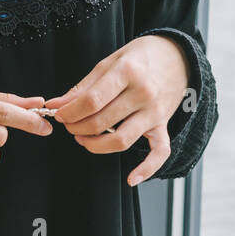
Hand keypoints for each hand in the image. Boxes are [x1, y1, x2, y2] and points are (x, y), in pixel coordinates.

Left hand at [42, 35, 191, 185]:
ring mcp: (155, 112)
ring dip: (96, 145)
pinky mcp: (163, 125)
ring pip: (122, 140)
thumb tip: (58, 104)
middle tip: (68, 124)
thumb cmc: (140, 57)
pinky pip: (159, 152)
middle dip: (77, 127)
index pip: (92, 100)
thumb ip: (84, 86)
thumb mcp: (110, 61)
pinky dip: (147, 169)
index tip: (59, 113)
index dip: (70, 111)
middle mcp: (144, 93)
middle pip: (102, 122)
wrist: (176, 56)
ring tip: (82, 138)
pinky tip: (131, 178)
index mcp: (128, 72)